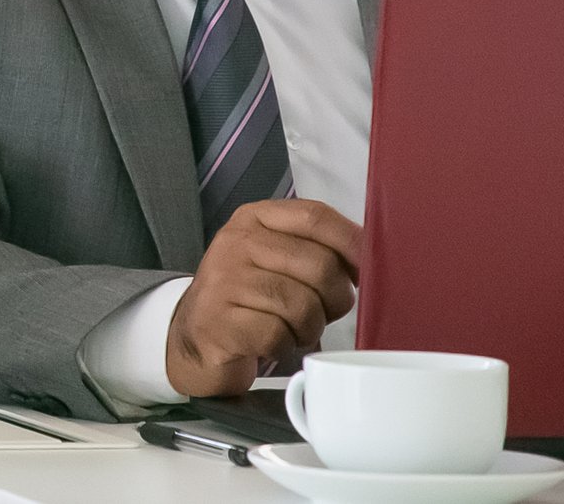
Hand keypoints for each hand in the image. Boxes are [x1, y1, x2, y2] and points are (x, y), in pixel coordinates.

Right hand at [165, 199, 361, 396]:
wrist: (193, 336)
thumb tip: (370, 258)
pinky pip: (279, 335)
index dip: (353, 243)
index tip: (369, 270)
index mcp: (254, 219)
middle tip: (322, 312)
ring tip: (292, 328)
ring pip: (304, 306)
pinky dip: (285, 346)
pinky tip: (272, 341)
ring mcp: (224, 281)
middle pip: (320, 266)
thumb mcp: (274, 258)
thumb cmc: (249, 297)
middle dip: (335, 299)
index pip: (316, 216)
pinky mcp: (219, 322)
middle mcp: (236, 242)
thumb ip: (315, 248)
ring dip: (308, 328)